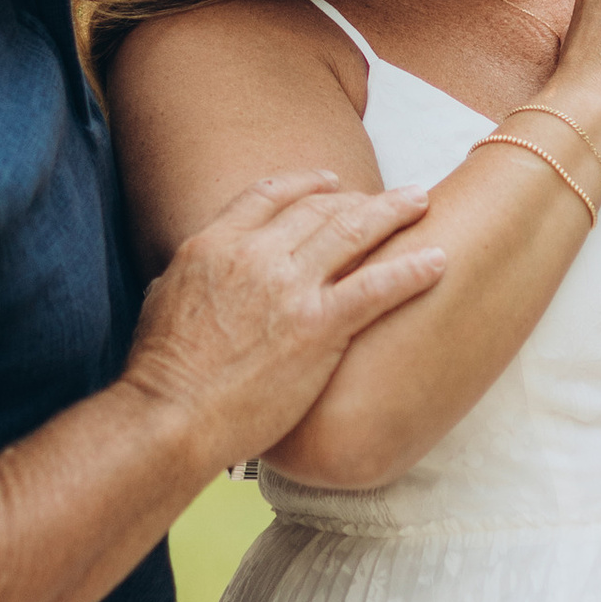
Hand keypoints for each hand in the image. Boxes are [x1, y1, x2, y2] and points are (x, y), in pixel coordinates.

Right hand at [122, 170, 447, 468]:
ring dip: (394, 212)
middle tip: (392, 197)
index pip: (271, 195)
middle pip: (320, 208)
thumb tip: (205, 269)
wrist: (172, 416)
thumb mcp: (163, 298)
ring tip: (422, 203)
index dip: (308, 185)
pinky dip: (412, 269)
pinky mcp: (319, 326)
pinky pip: (377, 286)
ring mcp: (290, 288)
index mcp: (215, 244)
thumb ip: (193, 272)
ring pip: (353, 231)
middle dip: (361, 198)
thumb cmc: (161, 372)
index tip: (332, 185)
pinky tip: (438, 260)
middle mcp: (256, 254)